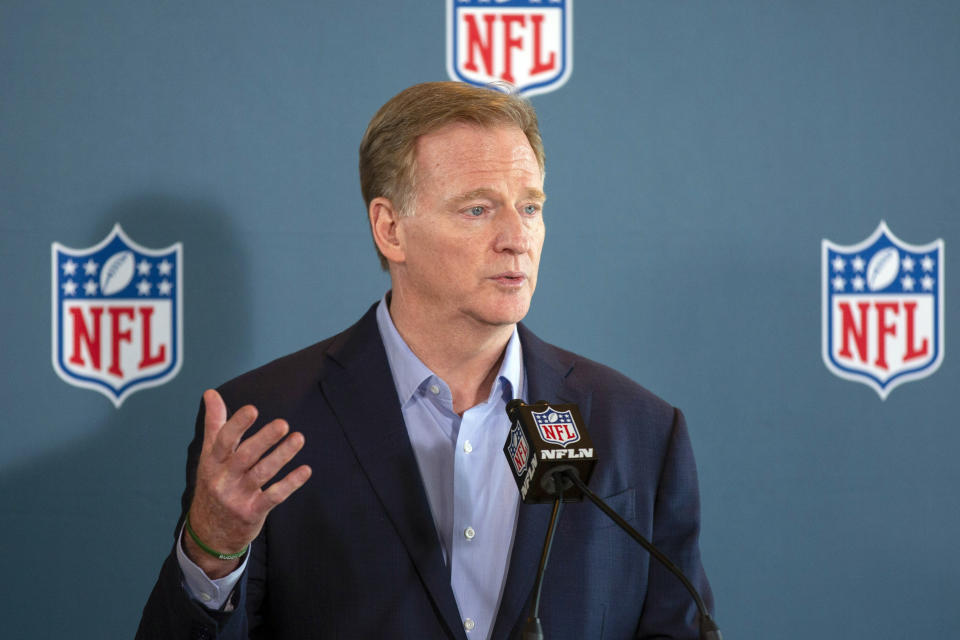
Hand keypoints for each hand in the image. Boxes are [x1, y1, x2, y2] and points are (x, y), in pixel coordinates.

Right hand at [184, 389, 311, 577]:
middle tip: (283, 424)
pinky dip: (290, 483)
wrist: (208, 532)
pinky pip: (273, 496)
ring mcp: (238, 497)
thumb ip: (214, 423)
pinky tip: (306, 470)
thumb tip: (211, 392)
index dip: (237, 425)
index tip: (252, 409)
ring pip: (261, 474)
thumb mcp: (209, 455)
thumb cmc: (213, 483)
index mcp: (213, 461)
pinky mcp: (252, 512)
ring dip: (282, 456)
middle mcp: (223, 478)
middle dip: (264, 440)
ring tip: (299, 438)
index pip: (223, 440)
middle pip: (245, 456)